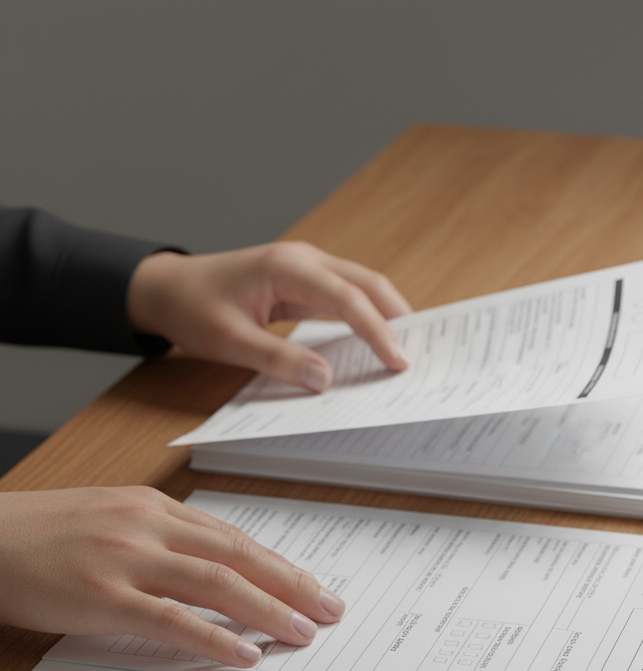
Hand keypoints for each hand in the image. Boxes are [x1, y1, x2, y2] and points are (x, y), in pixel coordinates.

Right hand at [0, 486, 343, 666]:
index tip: (312, 587)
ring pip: (217, 582)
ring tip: (303, 633)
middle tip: (330, 610)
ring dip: (268, 610)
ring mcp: (126, 558)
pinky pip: (170, 619)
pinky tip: (243, 654)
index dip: (279, 566)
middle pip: (239, 555)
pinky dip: (213, 638)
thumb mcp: (110, 520)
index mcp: (154, 508)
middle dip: (292, 585)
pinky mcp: (102, 595)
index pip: (234, 538)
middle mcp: (148, 526)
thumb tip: (216, 569)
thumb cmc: (41, 534)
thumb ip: (161, 539)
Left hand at [126, 242, 412, 391]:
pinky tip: (376, 340)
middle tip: (417, 354)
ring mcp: (306, 268)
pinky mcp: (304, 282)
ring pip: (362, 287)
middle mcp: (304, 260)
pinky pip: (346, 297)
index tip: (397, 362)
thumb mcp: (230, 340)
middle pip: (368, 283)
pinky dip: (366, 317)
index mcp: (287, 267)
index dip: (377, 331)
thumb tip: (325, 380)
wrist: (167, 287)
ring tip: (406, 348)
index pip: (348, 298)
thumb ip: (279, 359)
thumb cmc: (193, 308)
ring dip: (386, 316)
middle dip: (397, 317)